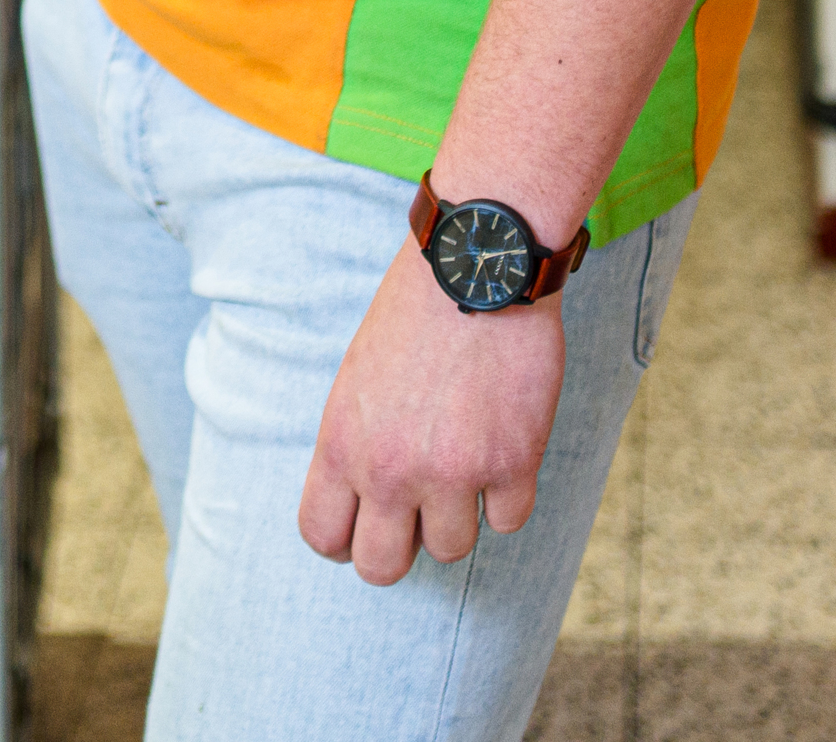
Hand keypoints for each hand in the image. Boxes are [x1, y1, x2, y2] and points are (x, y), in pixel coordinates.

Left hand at [297, 250, 565, 584]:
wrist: (477, 267)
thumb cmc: (413, 316)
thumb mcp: (356, 381)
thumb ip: (356, 447)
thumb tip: (365, 504)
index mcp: (342, 444)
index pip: (322, 536)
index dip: (344, 542)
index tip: (366, 525)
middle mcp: (391, 469)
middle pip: (383, 567)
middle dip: (400, 550)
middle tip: (418, 515)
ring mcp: (453, 471)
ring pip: (451, 549)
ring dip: (460, 517)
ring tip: (464, 466)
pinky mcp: (513, 462)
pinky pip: (508, 521)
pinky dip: (508, 496)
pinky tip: (503, 451)